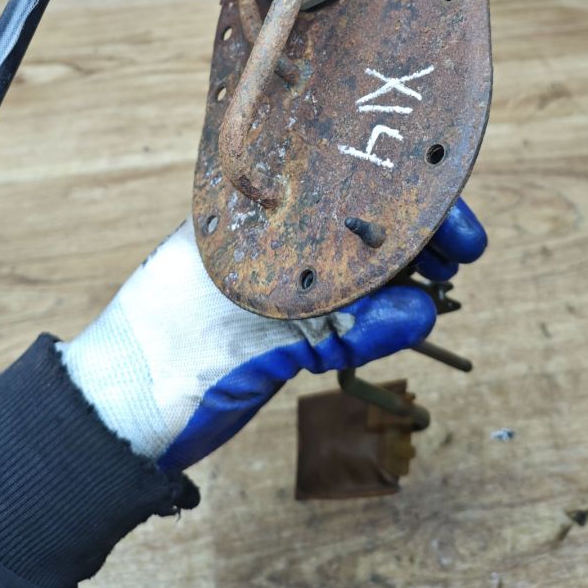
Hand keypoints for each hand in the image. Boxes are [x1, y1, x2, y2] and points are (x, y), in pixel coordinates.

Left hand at [58, 199, 486, 471]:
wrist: (125, 403)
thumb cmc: (168, 331)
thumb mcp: (256, 312)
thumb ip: (342, 319)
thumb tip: (418, 313)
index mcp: (259, 212)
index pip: (342, 184)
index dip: (398, 192)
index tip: (444, 210)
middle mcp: (276, 243)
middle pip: (360, 226)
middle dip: (414, 235)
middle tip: (462, 249)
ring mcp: (285, 288)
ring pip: (362, 273)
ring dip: (406, 279)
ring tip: (442, 285)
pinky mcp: (290, 334)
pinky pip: (351, 321)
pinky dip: (383, 323)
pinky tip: (411, 319)